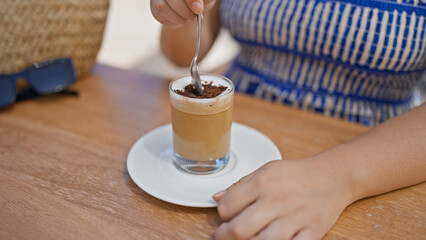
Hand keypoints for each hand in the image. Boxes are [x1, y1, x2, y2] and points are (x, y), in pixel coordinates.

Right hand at [150, 0, 215, 26]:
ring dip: (179, 17)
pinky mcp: (154, 7)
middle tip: (195, 16)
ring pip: (162, 8)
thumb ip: (201, 0)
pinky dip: (174, 22)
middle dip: (185, 11)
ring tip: (188, 16)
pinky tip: (181, 18)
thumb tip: (197, 7)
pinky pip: (161, 18)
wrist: (195, 4)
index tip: (198, 9)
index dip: (190, 0)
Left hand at [213, 158, 354, 239]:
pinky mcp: (311, 232)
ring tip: (246, 239)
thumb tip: (216, 198)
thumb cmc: (296, 174)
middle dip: (224, 236)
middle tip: (223, 236)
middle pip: (239, 229)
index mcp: (262, 183)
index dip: (222, 214)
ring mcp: (294, 218)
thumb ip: (240, 185)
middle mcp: (276, 200)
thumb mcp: (266, 171)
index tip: (225, 217)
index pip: (227, 206)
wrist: (332, 176)